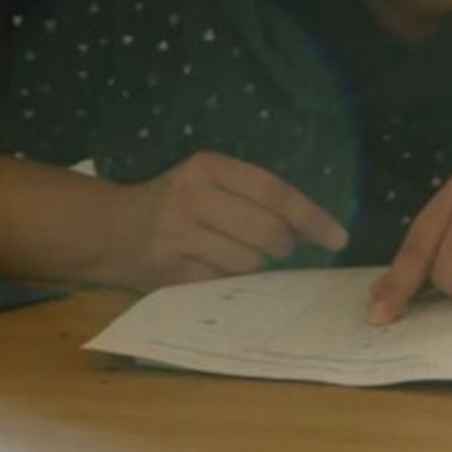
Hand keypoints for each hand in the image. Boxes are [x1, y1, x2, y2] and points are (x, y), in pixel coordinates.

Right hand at [105, 151, 347, 289]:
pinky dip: (233, 281)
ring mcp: (179, 237)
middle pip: (267, 232)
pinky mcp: (171, 271)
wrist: (112, 229)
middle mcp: (193, 198)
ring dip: (257, 265)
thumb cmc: (176, 202)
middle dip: (284, 245)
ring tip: (239, 254)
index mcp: (209, 168)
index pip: (275, 192)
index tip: (338, 237)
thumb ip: (253, 194)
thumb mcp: (208, 180)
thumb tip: (312, 226)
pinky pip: (225, 283)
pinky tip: (220, 269)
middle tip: (280, 247)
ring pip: (249, 262)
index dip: (312, 217)